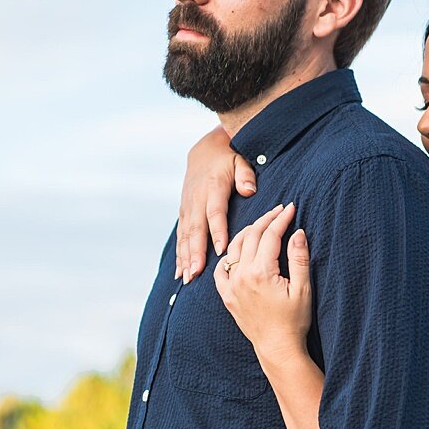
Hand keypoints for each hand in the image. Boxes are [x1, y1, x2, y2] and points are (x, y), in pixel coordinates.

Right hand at [176, 126, 256, 282]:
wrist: (205, 150)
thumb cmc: (228, 158)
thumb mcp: (240, 160)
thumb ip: (245, 175)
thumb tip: (249, 190)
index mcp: (212, 188)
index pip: (215, 212)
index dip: (217, 231)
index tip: (221, 250)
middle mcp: (196, 200)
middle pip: (196, 229)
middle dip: (195, 253)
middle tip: (196, 274)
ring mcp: (187, 207)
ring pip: (185, 236)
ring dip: (184, 258)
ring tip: (186, 278)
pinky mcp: (183, 212)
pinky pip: (180, 236)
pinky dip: (179, 254)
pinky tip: (180, 272)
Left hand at [214, 203, 311, 363]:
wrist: (277, 348)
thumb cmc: (294, 320)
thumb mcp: (303, 288)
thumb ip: (299, 258)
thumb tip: (298, 232)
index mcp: (261, 272)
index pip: (270, 235)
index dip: (281, 219)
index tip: (291, 208)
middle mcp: (241, 276)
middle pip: (251, 236)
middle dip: (266, 219)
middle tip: (279, 211)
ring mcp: (230, 285)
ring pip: (234, 248)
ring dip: (247, 232)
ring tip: (261, 224)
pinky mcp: (226, 295)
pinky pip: (221, 269)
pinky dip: (229, 255)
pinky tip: (238, 250)